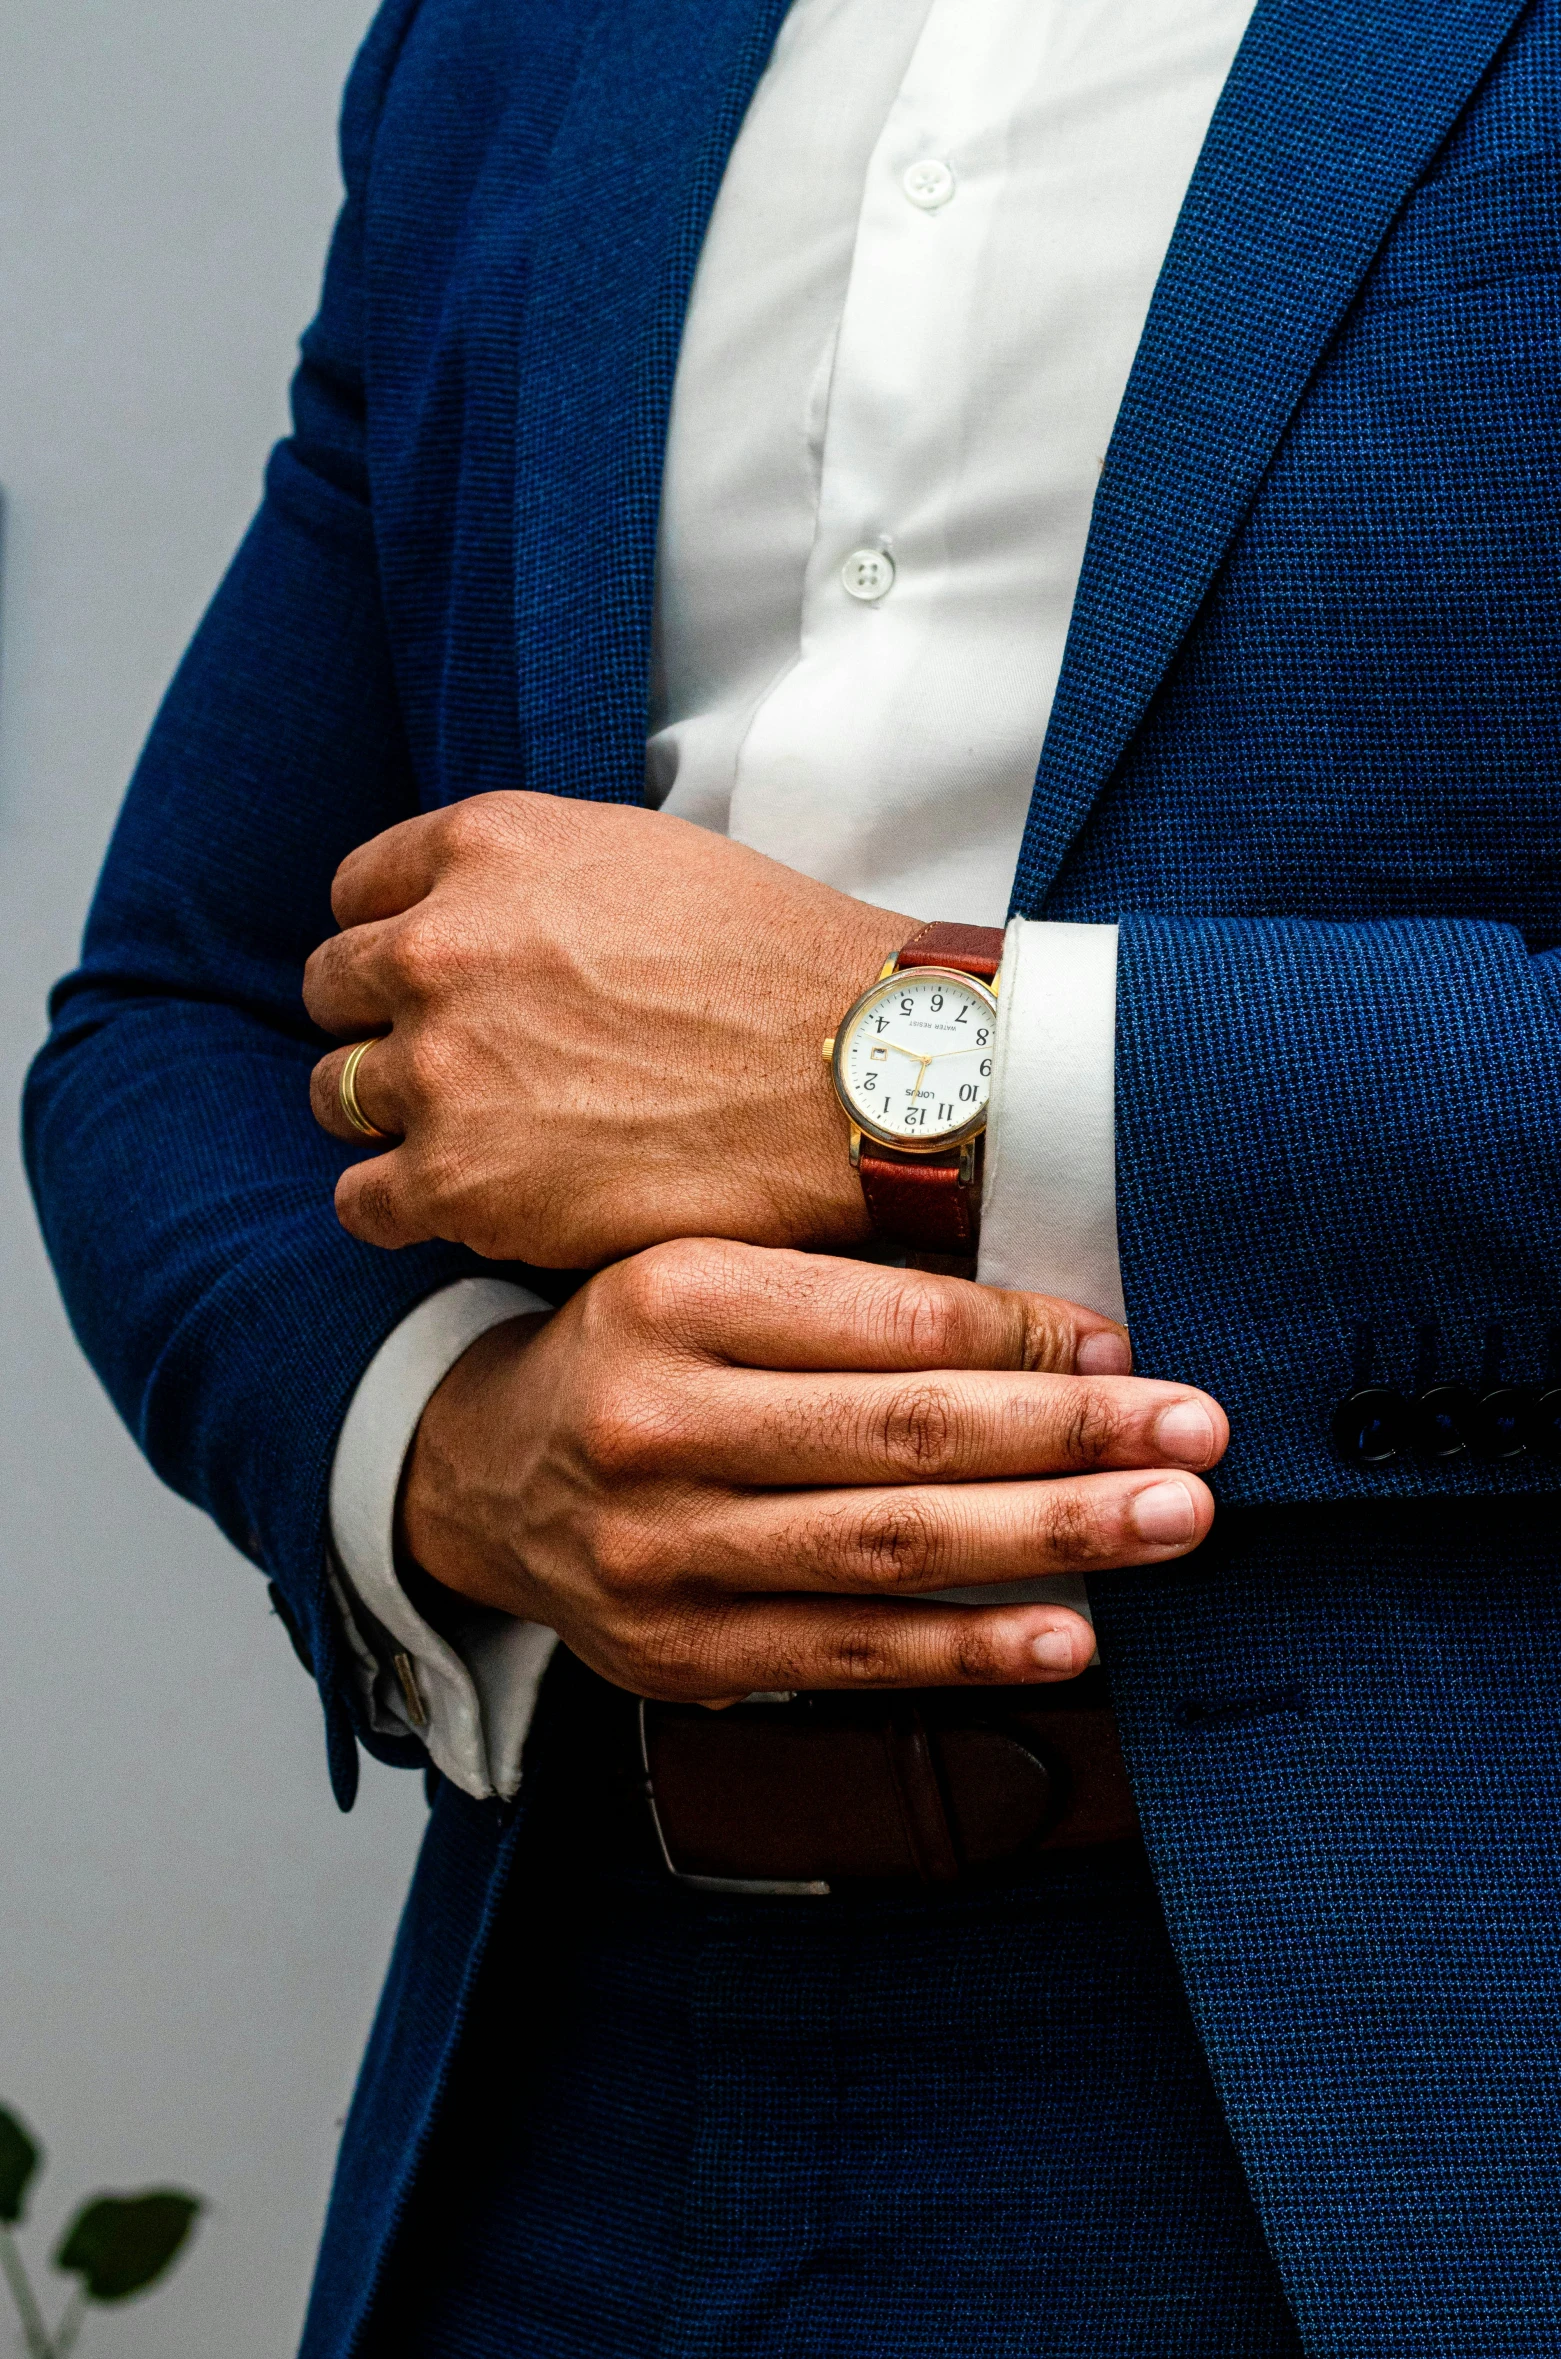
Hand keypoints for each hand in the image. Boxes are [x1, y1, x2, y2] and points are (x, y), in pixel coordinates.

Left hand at [304, 791, 910, 1265]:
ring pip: (337, 1094)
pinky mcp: (457, 1180)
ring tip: (475, 1138)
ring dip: (393, 1116)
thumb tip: (474, 913)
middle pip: (336, 990)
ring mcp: (439, 1067)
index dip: (398, 943)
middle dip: (385, 1026)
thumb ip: (529, 877)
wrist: (859, 1078)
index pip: (361, 894)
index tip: (436, 986)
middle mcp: (439, 945)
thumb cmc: (779, 968)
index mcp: (487, 846)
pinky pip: (362, 1199)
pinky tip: (462, 1203)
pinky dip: (400, 1204)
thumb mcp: (641, 856)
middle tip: (456, 1067)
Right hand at [400, 1241, 1227, 1700]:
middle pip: (899, 1435)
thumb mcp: (703, 1275)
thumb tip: (1054, 1328)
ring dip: (1050, 1538)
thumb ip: (844, 1292)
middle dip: (1069, 1437)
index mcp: (670, 1298)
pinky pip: (846, 1652)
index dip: (1021, 1338)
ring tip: (1173, 1522)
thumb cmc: (633, 1352)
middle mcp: (655, 1425)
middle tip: (1198, 1431)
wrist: (486, 1475)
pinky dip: (967, 1647)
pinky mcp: (675, 1652)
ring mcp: (659, 1552)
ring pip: (887, 1549)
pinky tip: (1071, 1632)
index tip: (1127, 1347)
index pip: (880, 1321)